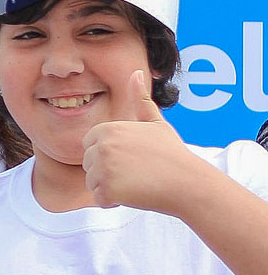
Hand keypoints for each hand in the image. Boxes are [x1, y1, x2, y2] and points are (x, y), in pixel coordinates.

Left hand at [82, 70, 198, 212]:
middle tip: (135, 170)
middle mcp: (102, 147)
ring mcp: (103, 169)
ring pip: (92, 183)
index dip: (108, 154)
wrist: (186, 181)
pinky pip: (99, 199)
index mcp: (109, 129)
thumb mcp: (155, 122)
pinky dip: (113, 201)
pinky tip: (134, 193)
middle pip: (88, 165)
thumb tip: (136, 73)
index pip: (89, 146)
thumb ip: (140, 100)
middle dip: (107, 171)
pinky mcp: (107, 190)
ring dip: (110, 186)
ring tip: (136, 180)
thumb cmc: (170, 152)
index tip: (129, 155)